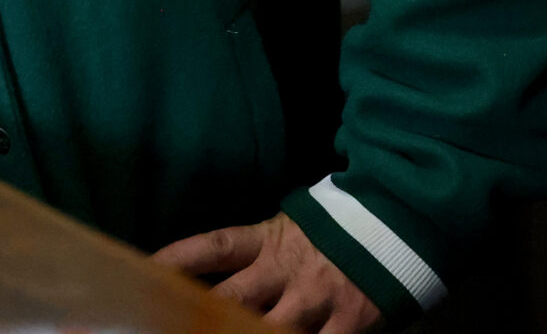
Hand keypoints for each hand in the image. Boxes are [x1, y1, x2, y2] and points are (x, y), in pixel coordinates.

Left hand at [152, 213, 382, 330]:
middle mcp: (286, 269)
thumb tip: (212, 276)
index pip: (214, 247)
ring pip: (270, 330)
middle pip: (232, 298)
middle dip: (201, 318)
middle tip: (173, 326)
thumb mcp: (291, 230)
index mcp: (269, 240)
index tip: (147, 271)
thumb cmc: (337, 229)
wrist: (399, 222)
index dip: (178, 260)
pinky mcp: (350, 321)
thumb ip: (258, 254)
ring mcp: (317, 297)